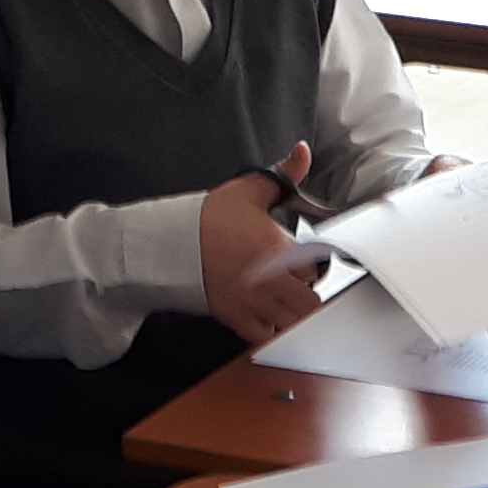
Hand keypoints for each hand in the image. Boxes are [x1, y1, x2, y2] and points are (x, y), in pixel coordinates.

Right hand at [198, 139, 319, 342]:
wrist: (170, 243)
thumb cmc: (209, 218)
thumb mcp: (248, 189)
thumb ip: (283, 173)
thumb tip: (302, 152)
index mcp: (279, 249)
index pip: (316, 269)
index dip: (314, 267)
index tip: (306, 264)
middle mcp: (270, 281)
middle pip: (310, 304)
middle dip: (309, 297)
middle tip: (300, 289)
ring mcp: (253, 302)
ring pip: (291, 323)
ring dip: (293, 316)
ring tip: (286, 305)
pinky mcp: (234, 318)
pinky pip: (264, 336)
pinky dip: (270, 331)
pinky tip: (267, 318)